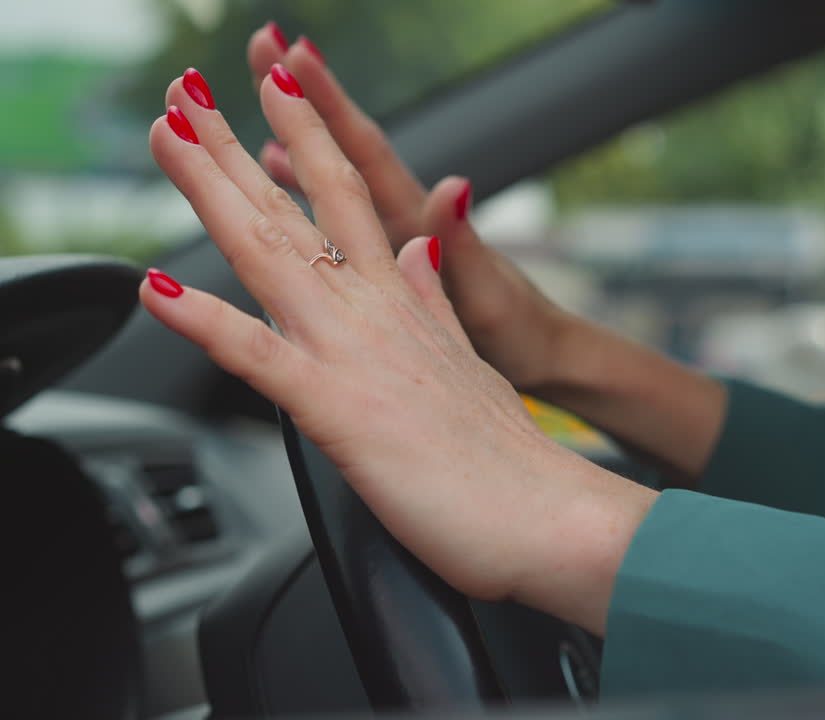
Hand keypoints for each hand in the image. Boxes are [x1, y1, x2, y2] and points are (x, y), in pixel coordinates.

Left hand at [142, 65, 654, 633]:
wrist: (548, 512)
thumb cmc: (506, 459)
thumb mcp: (469, 361)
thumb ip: (435, 304)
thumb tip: (421, 252)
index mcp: (404, 305)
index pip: (348, 203)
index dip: (308, 143)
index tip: (275, 94)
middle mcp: (376, 315)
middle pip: (297, 212)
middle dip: (235, 146)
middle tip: (188, 89)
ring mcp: (356, 355)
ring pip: (271, 257)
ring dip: (211, 191)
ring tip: (166, 135)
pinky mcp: (341, 410)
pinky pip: (261, 358)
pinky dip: (207, 322)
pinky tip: (161, 288)